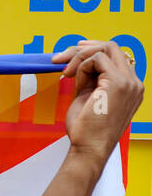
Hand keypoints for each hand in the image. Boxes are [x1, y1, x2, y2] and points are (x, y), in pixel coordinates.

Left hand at [53, 39, 143, 166]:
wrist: (89, 148)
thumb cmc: (86, 131)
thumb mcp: (88, 98)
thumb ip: (90, 80)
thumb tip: (79, 64)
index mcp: (129, 87)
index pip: (115, 57)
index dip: (92, 52)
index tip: (72, 54)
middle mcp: (134, 82)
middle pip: (112, 48)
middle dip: (84, 48)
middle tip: (61, 57)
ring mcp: (129, 81)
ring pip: (106, 48)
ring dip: (79, 57)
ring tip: (65, 74)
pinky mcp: (118, 82)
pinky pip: (97, 59)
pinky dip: (81, 67)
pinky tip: (74, 84)